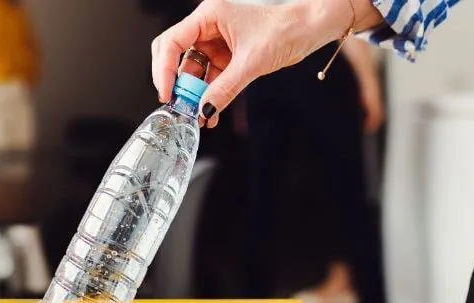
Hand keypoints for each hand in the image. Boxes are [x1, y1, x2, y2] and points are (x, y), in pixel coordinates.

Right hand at [152, 0, 381, 127]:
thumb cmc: (285, 30)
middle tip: (177, 105)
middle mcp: (208, 26)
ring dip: (194, 93)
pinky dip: (209, 95)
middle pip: (176, 54)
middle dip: (175, 82)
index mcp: (208, 15)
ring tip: (197, 116)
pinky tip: (211, 113)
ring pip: (193, 70)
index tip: (167, 94)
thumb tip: (204, 110)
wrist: (309, 30)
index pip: (172, 41)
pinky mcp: (227, 56)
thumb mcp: (251, 63)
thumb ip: (225, 88)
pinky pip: (210, 78)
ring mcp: (216, 42)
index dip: (164, 69)